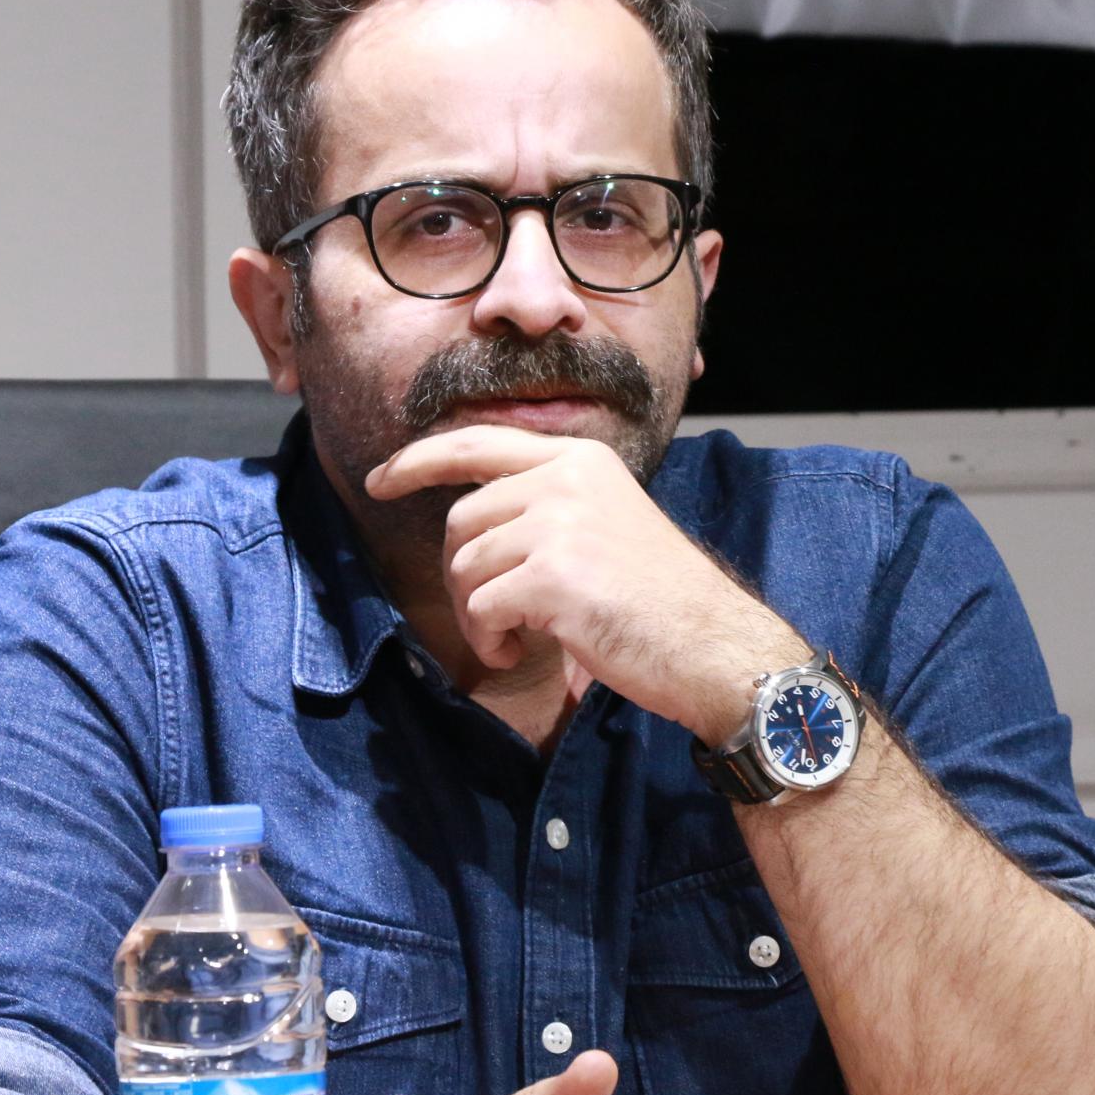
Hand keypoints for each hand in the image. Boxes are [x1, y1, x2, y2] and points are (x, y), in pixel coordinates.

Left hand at [366, 427, 804, 736]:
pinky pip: (480, 607)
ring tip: (520, 637)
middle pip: (462, 519)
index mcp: (579, 458)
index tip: (380, 481)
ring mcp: (559, 522)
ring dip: (479, 615)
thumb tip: (470, 527)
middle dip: (462, 575)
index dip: (418, 461)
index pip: (477, 443)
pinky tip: (525, 652)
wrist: (715, 644)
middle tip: (497, 616)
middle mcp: (566, 478)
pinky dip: (492, 640)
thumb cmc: (661, 600)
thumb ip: (547, 506)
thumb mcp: (607, 522)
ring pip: (465, 566)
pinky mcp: (552, 574)